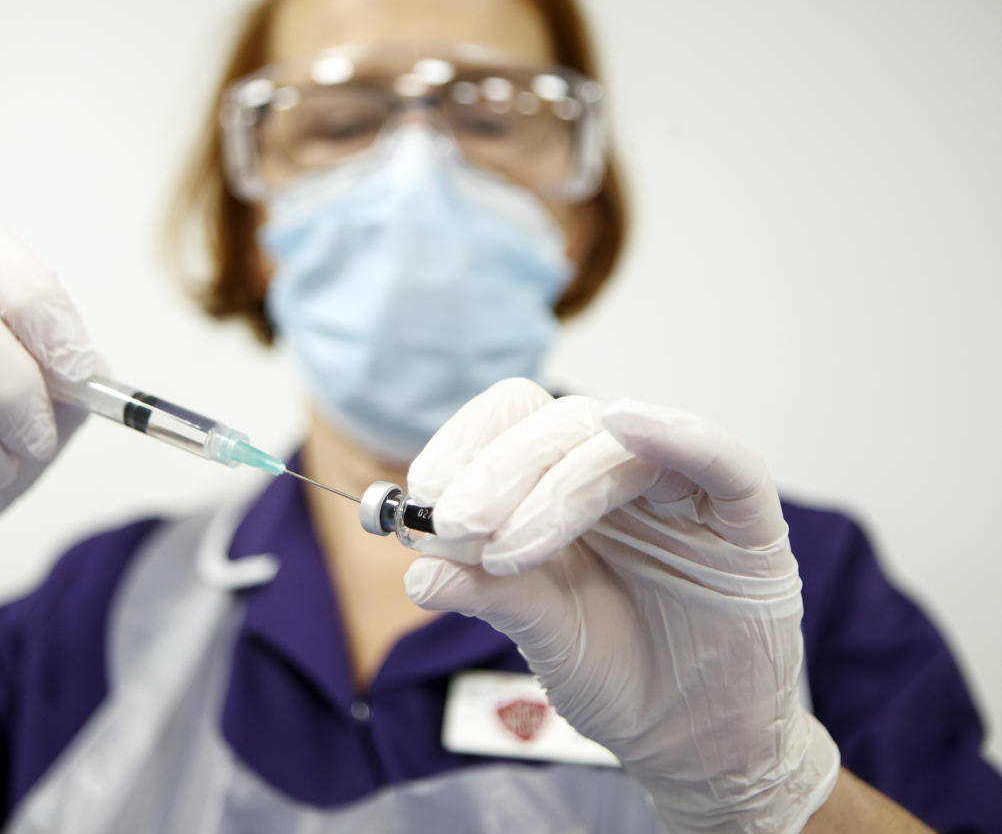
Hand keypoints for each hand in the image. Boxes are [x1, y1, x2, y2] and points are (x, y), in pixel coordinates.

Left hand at [403, 378, 839, 833]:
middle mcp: (622, 477)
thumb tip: (418, 572)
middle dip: (500, 469)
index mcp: (565, 488)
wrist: (694, 743)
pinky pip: (725, 463)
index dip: (469, 443)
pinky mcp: (748, 524)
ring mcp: (686, 495)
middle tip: (456, 522)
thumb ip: (488, 592)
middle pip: (561, 424)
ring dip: (553, 486)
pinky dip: (679, 436)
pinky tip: (628, 424)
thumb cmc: (619, 675)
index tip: (424, 490)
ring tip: (505, 552)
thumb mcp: (541, 632)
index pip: (517, 422)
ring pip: (619, 445)